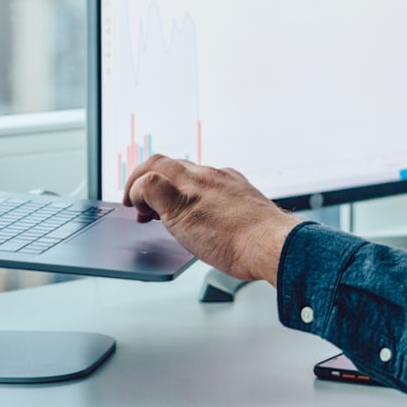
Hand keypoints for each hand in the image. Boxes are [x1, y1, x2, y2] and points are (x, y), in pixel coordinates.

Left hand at [123, 154, 298, 283]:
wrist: (271, 243)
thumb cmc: (265, 242)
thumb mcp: (251, 220)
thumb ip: (234, 216)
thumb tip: (227, 230)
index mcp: (227, 179)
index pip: (191, 171)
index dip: (173, 184)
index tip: (169, 202)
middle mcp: (210, 176)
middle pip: (170, 162)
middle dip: (149, 177)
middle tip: (143, 201)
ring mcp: (195, 185)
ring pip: (156, 165)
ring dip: (139, 183)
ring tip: (136, 205)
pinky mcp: (180, 201)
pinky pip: (148, 184)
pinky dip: (137, 193)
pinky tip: (139, 211)